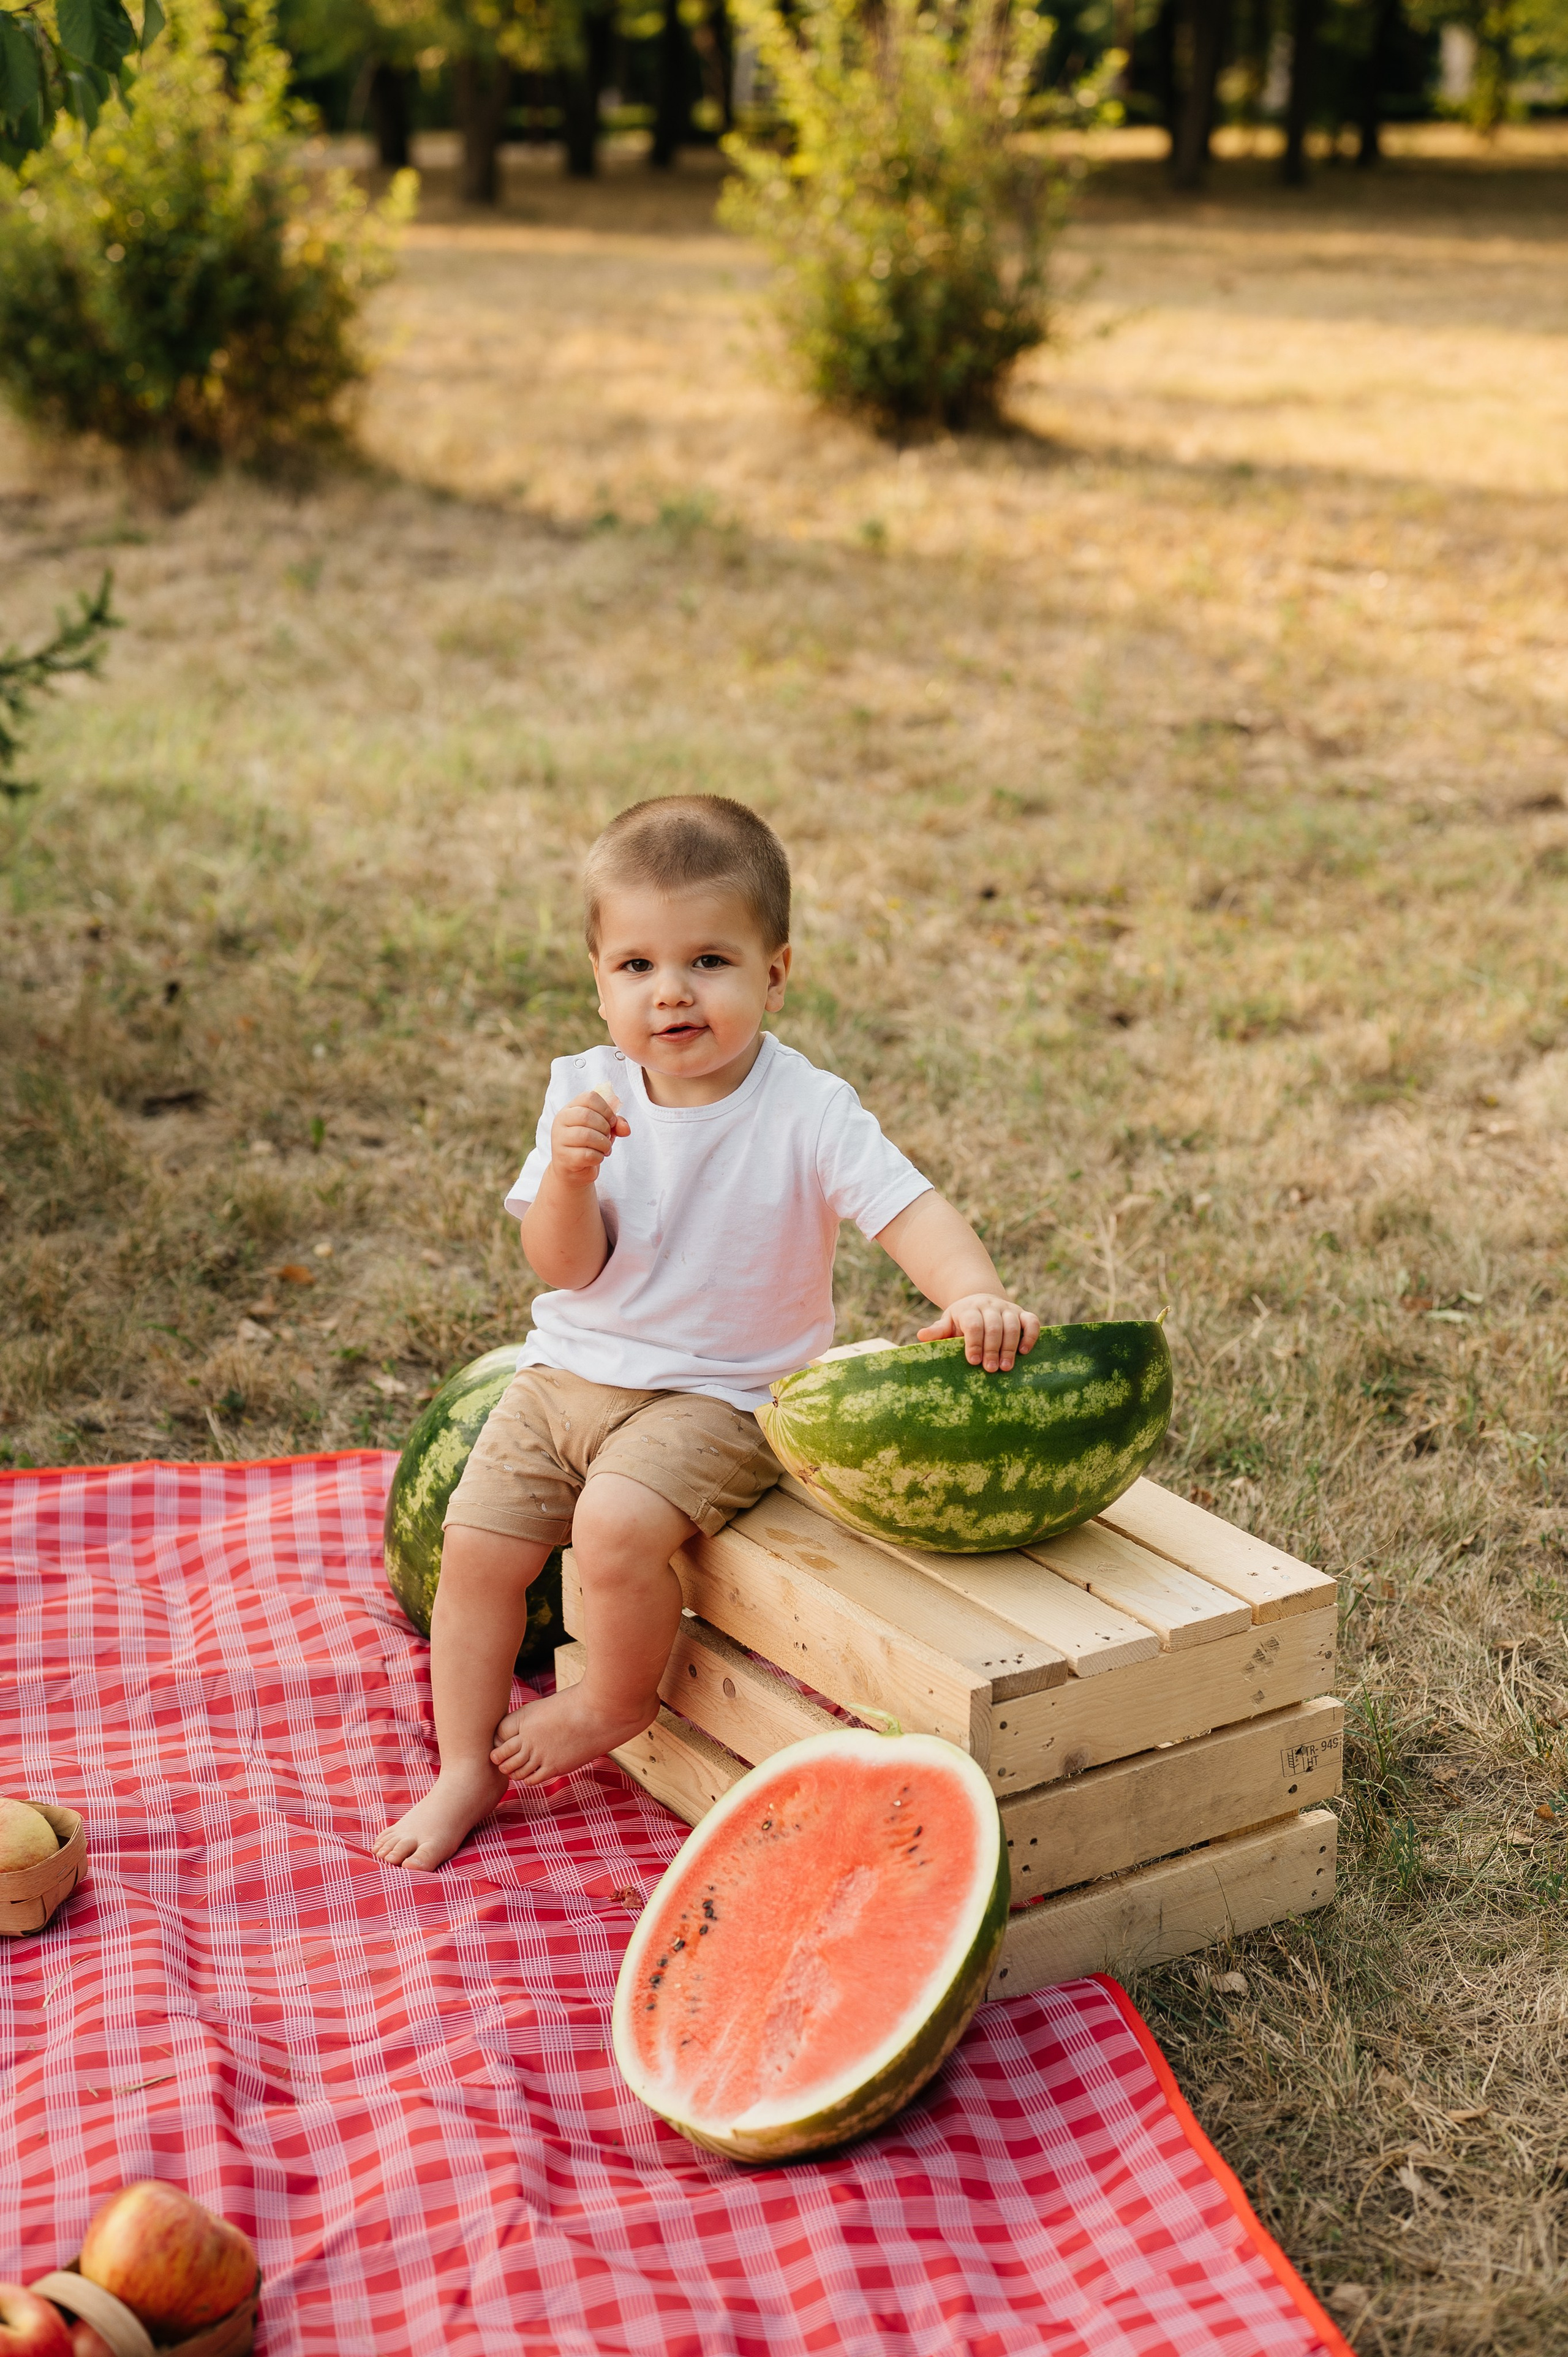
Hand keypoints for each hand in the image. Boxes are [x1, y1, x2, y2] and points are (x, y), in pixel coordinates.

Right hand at [549, 1090, 629, 1187]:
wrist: (573, 1170)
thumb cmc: (588, 1145)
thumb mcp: (603, 1130)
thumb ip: (616, 1124)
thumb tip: (625, 1129)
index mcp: (570, 1109)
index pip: (589, 1097)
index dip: (606, 1109)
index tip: (612, 1121)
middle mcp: (561, 1121)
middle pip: (587, 1116)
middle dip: (605, 1128)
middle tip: (608, 1137)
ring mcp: (559, 1139)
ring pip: (586, 1135)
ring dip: (603, 1144)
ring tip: (605, 1148)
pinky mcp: (564, 1157)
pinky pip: (586, 1154)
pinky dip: (598, 1157)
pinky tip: (598, 1157)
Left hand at [918, 1294, 1039, 1373]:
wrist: (980, 1300)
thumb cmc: (962, 1319)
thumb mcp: (947, 1322)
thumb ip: (937, 1331)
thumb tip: (921, 1336)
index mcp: (969, 1309)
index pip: (973, 1324)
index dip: (973, 1343)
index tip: (972, 1361)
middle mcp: (990, 1306)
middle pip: (993, 1326)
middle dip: (992, 1349)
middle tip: (990, 1370)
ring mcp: (1008, 1309)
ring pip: (1013, 1325)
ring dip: (1010, 1347)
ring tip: (1006, 1367)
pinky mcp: (1022, 1313)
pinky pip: (1032, 1321)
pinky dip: (1030, 1335)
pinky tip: (1025, 1351)